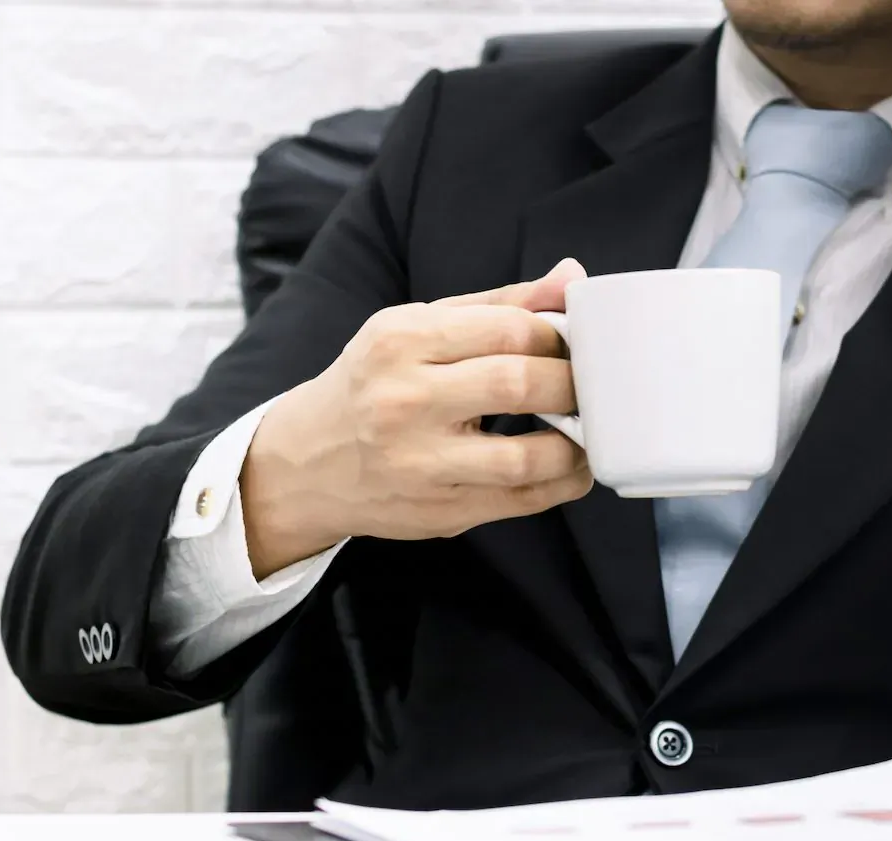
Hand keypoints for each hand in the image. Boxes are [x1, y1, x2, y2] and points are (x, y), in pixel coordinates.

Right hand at [240, 259, 593, 578]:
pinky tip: (571, 464)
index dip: (556, 336)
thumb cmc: (374, 385)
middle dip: (572, 382)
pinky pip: (523, 501)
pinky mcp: (440, 511)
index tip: (569, 345)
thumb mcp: (417, 328)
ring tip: (585, 427)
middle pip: (519, 384)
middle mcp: (404, 401)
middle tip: (585, 383)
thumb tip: (571, 278)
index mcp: (400, 341)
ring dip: (576, 442)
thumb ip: (498, 305)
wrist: (306, 463)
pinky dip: (563, 482)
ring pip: (527, 456)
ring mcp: (420, 464)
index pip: (507, 328)